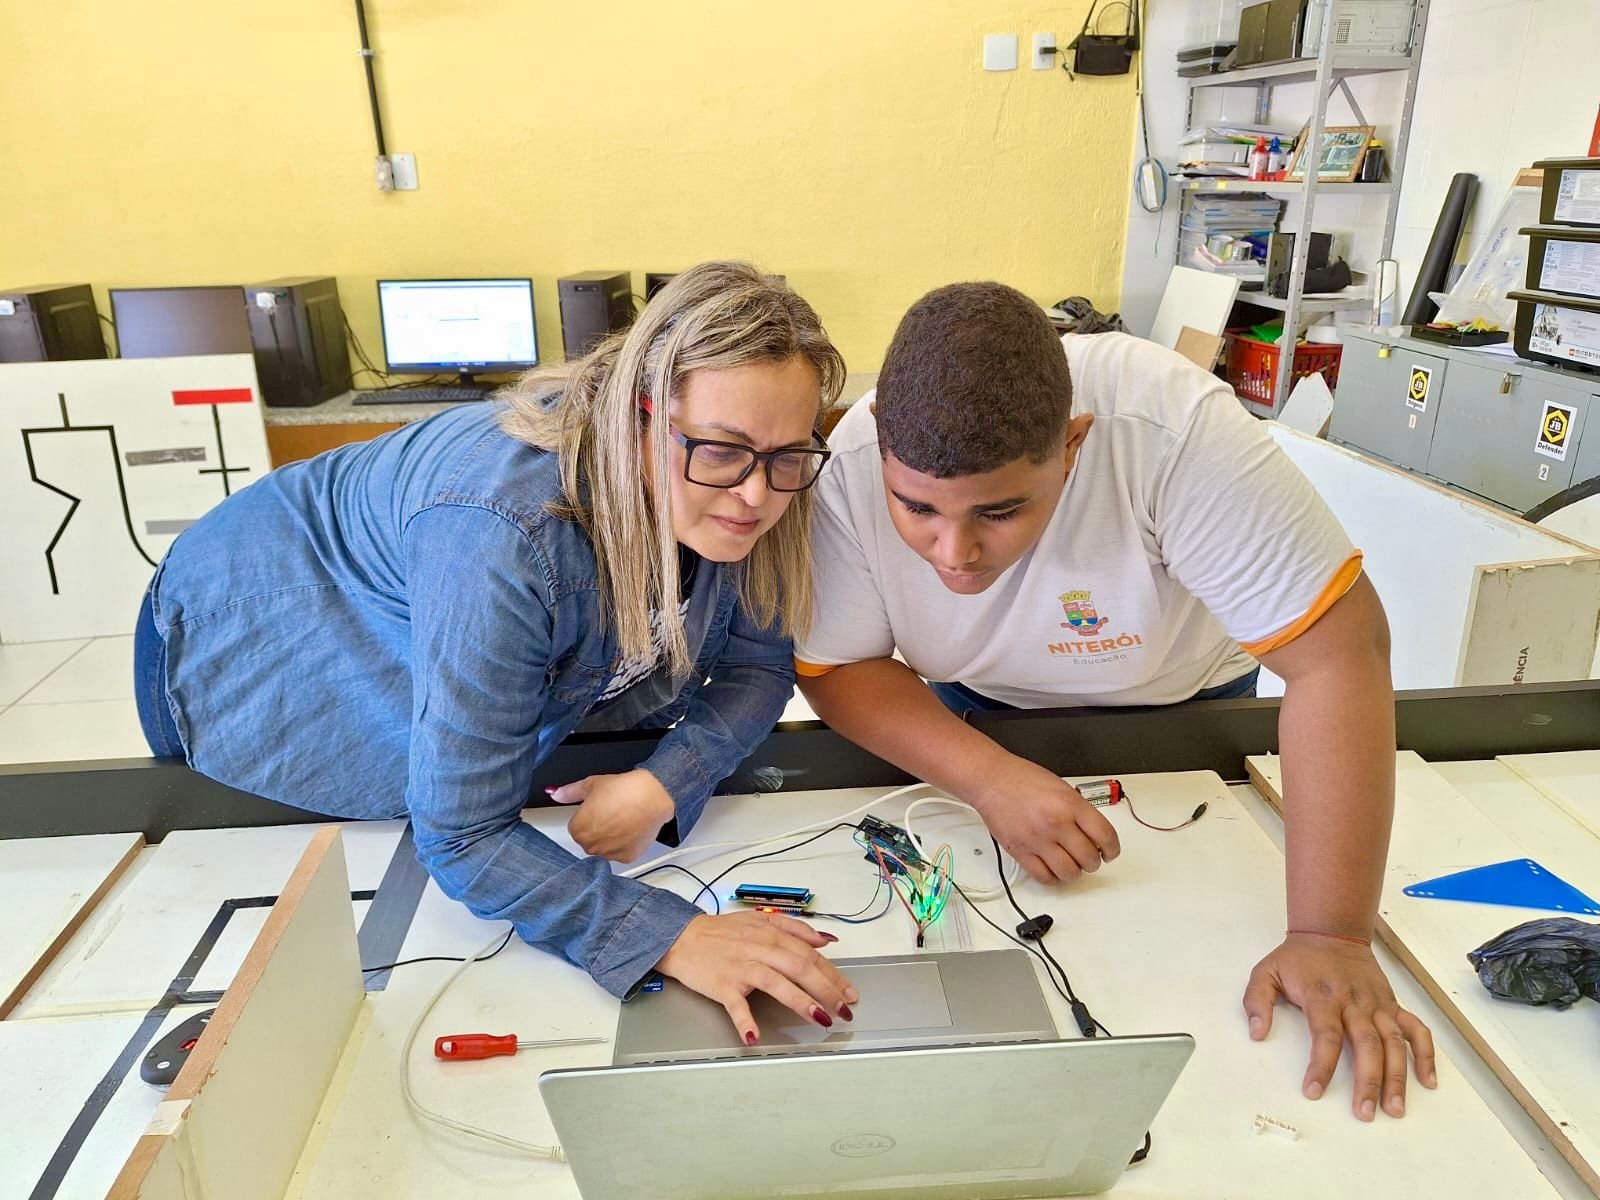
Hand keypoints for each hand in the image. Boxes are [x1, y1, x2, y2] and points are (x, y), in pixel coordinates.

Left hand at [548, 769, 674, 862]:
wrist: (652, 796)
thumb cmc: (624, 790)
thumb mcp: (592, 784)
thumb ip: (570, 791)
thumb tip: (556, 794)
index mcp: (578, 829)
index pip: (578, 827)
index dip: (589, 816)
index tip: (599, 809)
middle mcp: (591, 846)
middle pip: (590, 840)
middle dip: (598, 829)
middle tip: (612, 813)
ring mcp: (610, 853)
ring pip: (605, 848)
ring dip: (611, 839)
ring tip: (622, 820)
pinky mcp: (627, 857)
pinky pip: (621, 853)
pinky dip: (625, 844)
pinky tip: (630, 829)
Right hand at [656, 911, 860, 1044]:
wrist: (682, 937)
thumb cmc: (722, 933)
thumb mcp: (760, 921)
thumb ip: (794, 928)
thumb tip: (825, 939)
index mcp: (772, 935)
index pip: (810, 955)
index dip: (833, 975)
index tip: (849, 994)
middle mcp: (760, 949)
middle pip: (800, 968)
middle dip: (826, 990)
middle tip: (843, 1010)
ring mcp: (741, 968)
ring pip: (775, 982)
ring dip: (799, 1001)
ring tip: (819, 1018)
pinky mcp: (722, 985)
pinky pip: (735, 1004)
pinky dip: (745, 1020)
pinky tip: (755, 1036)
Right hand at [971, 757, 1119, 883]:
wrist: (992, 780)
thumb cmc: (1023, 779)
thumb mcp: (1062, 788)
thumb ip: (1080, 811)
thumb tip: (1095, 835)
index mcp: (1071, 805)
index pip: (1106, 836)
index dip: (1112, 849)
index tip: (1110, 852)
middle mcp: (1056, 824)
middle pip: (1089, 858)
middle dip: (1093, 861)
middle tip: (1089, 857)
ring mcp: (1038, 840)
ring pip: (1069, 873)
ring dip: (1075, 872)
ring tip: (1071, 864)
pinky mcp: (1021, 852)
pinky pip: (1044, 877)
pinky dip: (1054, 879)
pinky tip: (1054, 870)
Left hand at [1243, 933, 1436, 1120]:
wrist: (1332, 932)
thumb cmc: (1298, 958)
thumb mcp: (1266, 971)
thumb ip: (1256, 1000)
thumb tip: (1257, 1033)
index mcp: (1323, 996)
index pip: (1325, 1035)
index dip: (1321, 1065)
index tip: (1313, 1091)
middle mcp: (1355, 1002)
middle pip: (1366, 1045)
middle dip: (1367, 1081)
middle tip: (1364, 1113)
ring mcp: (1378, 1004)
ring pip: (1394, 1043)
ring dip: (1397, 1077)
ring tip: (1395, 1108)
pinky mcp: (1392, 1005)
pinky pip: (1416, 1030)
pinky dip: (1426, 1054)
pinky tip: (1427, 1080)